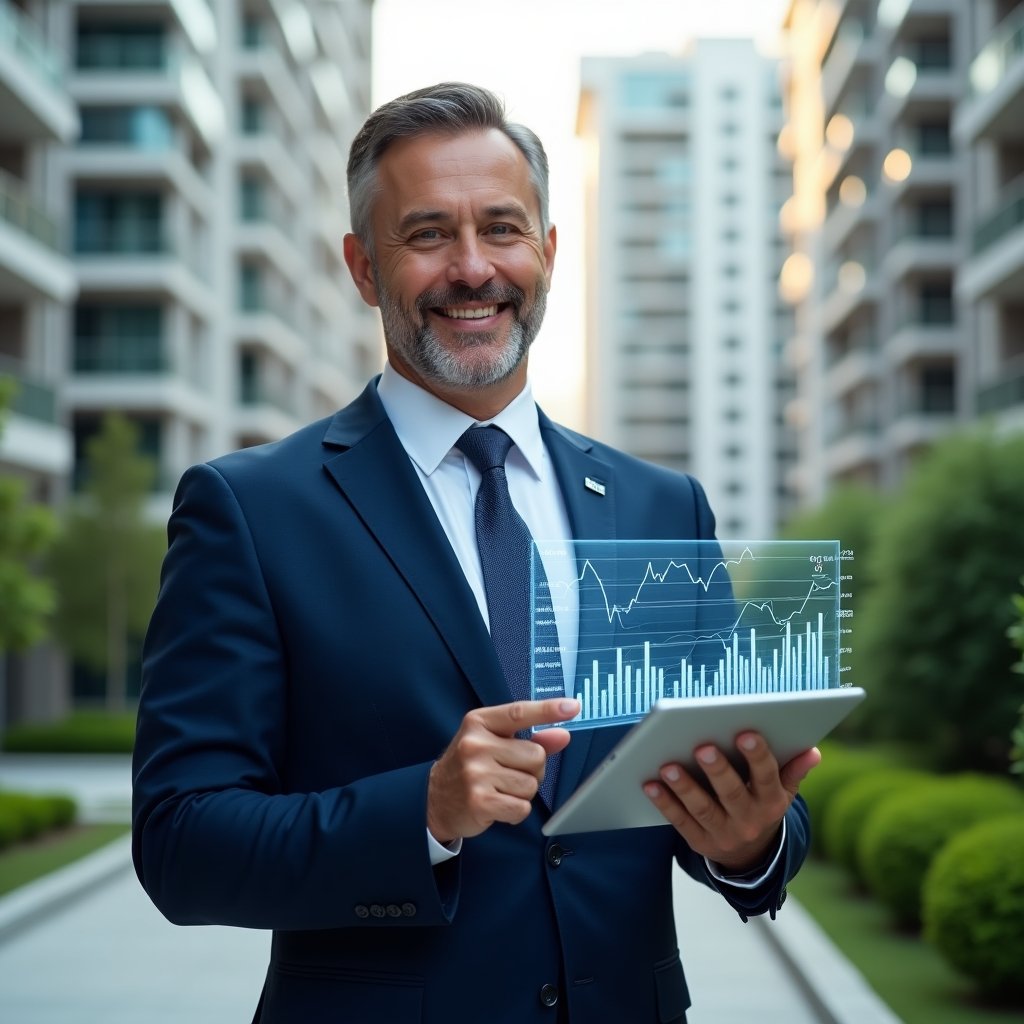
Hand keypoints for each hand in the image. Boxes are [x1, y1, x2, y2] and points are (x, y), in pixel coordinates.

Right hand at [427, 698, 578, 843]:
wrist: (433, 800)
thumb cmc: (470, 767)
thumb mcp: (494, 744)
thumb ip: (530, 738)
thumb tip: (563, 735)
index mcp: (479, 722)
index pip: (519, 712)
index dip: (548, 710)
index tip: (572, 707)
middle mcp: (475, 744)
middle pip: (536, 755)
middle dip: (532, 770)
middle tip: (508, 774)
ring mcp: (476, 773)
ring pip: (531, 784)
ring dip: (522, 792)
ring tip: (500, 790)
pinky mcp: (479, 801)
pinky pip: (522, 807)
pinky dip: (516, 811)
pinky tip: (498, 805)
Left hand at [643, 733, 820, 872]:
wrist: (750, 855)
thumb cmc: (762, 806)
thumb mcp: (782, 792)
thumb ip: (793, 770)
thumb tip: (813, 751)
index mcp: (770, 802)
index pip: (767, 776)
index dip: (757, 755)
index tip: (745, 732)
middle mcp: (748, 819)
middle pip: (732, 794)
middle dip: (718, 770)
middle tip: (702, 747)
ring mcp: (723, 833)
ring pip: (702, 809)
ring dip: (685, 787)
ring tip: (668, 765)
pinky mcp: (700, 842)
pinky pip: (680, 822)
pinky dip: (664, 803)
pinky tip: (649, 784)